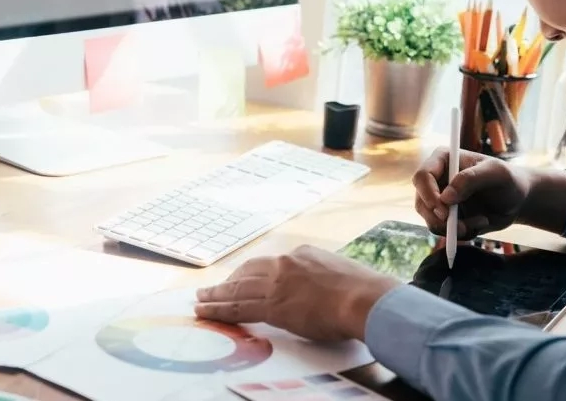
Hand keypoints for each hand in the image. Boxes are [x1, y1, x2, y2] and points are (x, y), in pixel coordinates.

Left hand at [193, 245, 399, 341]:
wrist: (364, 299)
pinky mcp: (271, 305)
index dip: (254, 273)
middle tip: (214, 287)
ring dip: (216, 295)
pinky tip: (206, 311)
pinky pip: (237, 308)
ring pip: (237, 289)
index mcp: (303, 254)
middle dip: (230, 280)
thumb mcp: (342, 273)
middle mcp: (285, 264)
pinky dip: (218, 309)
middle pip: (248, 271)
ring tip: (201, 299)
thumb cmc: (364, 291)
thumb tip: (326, 289)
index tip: (246, 278)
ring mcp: (276, 284)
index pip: (271, 263)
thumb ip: (326, 277)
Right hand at [412, 147, 532, 239]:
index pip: (422, 176)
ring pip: (430, 219)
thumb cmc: (508, 180)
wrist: (516, 200)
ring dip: (454, 228)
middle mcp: (435, 180)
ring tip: (481, 222)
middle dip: (440, 219)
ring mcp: (438, 199)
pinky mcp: (443, 217)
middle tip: (461, 227)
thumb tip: (446, 197)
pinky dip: (460, 233)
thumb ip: (471, 179)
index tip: (445, 211)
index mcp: (443, 160)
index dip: (428, 194)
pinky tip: (479, 224)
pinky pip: (442, 230)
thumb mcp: (497, 173)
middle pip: (421, 202)